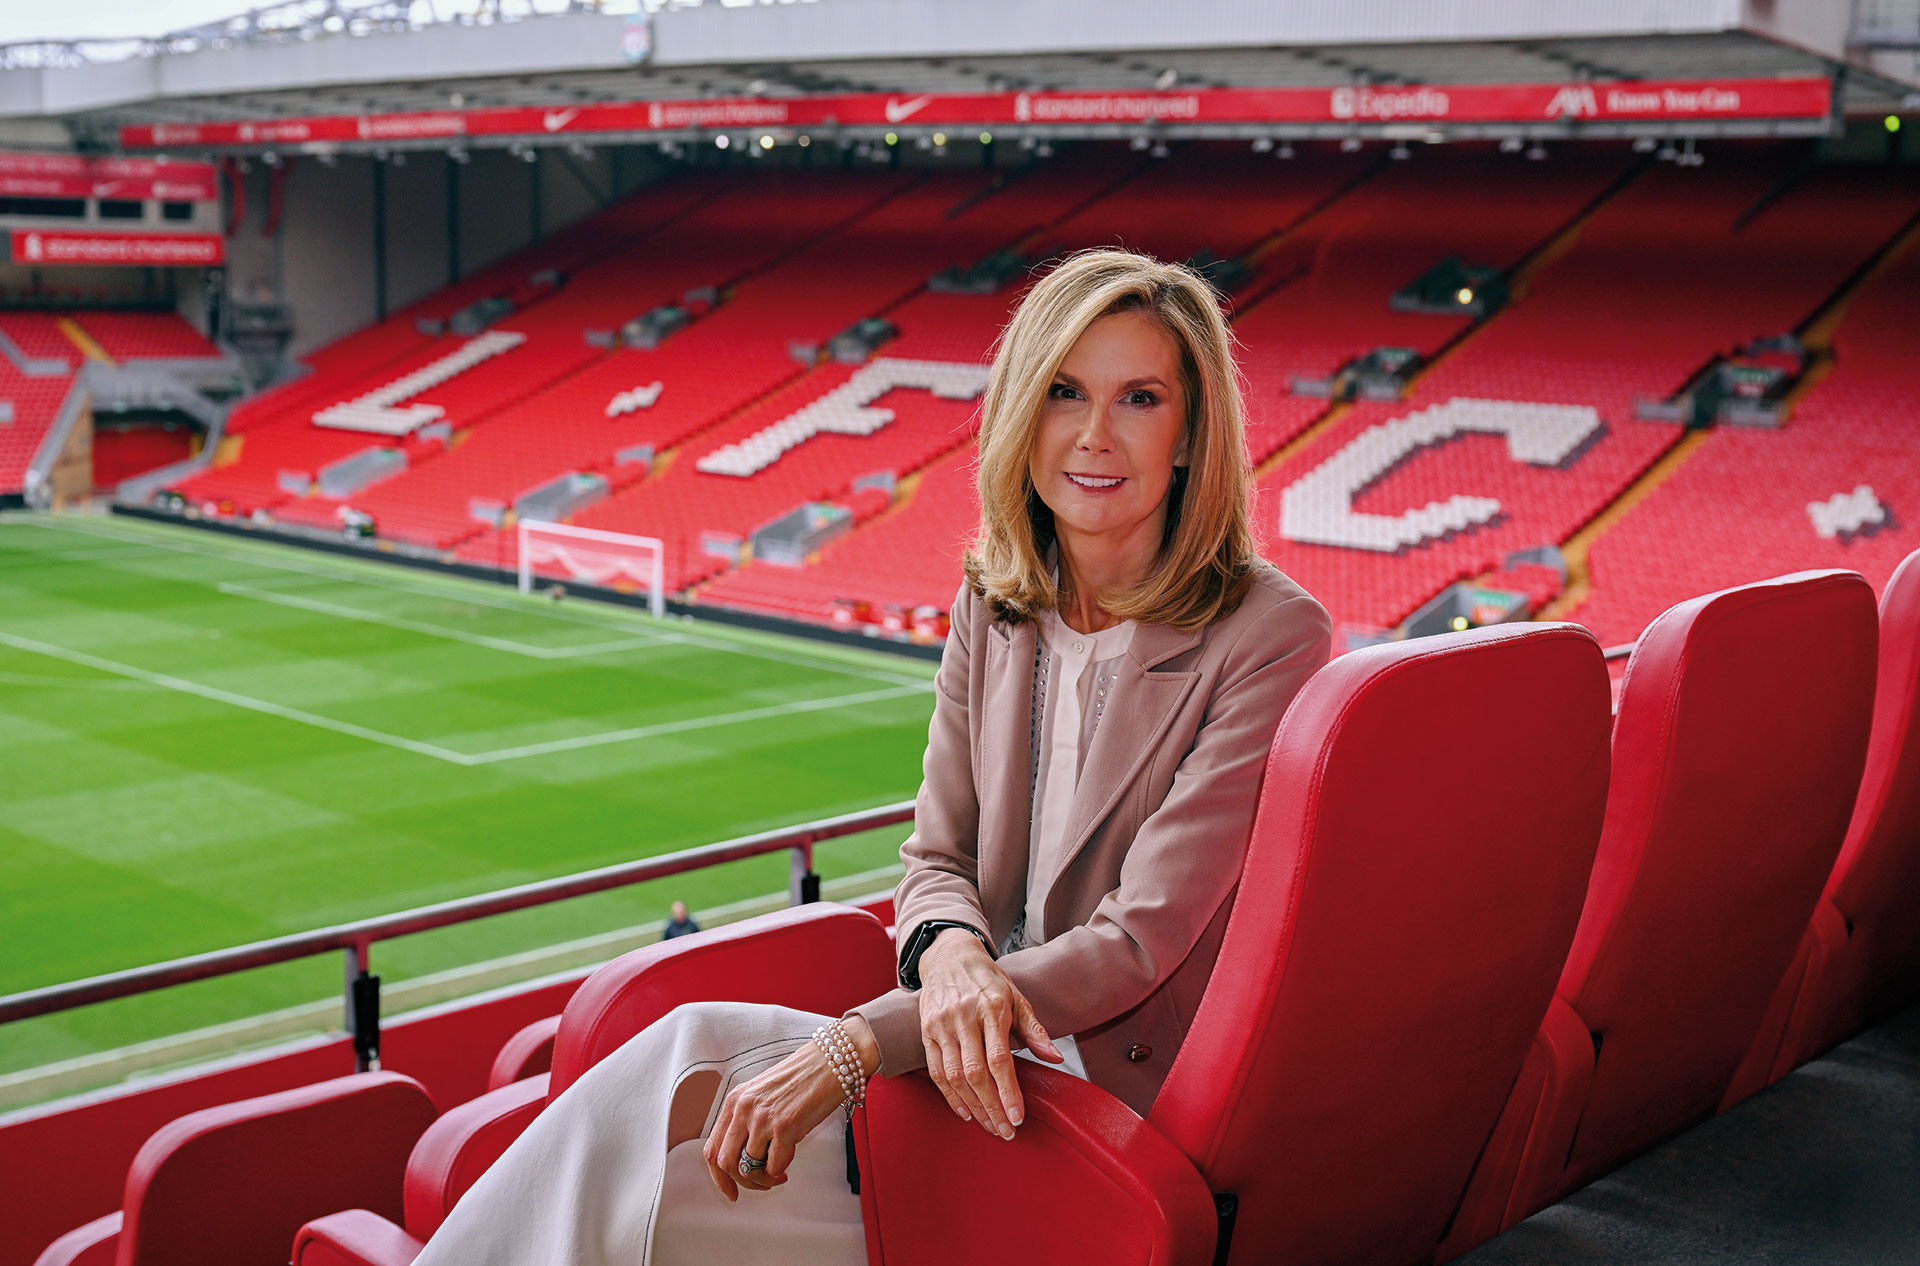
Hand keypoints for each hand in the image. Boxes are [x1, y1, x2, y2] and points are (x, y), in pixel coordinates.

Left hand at [702, 1018, 878, 1201]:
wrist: (831, 1060)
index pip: (712, 1149)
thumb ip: (747, 1120)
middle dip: (743, 1182)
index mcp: (734, 1101)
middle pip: (726, 1163)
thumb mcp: (762, 1094)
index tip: (731, 1190)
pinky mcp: (785, 1126)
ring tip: (778, 1173)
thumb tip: (744, 1157)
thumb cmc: (803, 1077)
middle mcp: (743, 1109)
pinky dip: (780, 1171)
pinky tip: (790, 1160)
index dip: (718, 1177)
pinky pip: (774, 1166)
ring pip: (749, 1169)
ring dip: (764, 1179)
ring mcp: (763, 1118)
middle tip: (760, 1184)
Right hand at [917, 928, 1062, 1138]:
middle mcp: (964, 1016)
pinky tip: (965, 1111)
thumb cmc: (988, 980)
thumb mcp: (1017, 997)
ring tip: (989, 1126)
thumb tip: (1055, 1058)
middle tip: (1006, 1130)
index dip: (1008, 1091)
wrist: (949, 957)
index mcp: (992, 1007)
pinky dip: (949, 1096)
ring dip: (972, 1106)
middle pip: (975, 1072)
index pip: (999, 1058)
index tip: (1017, 1116)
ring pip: (954, 1076)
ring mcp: (941, 1024)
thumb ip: (1035, 1030)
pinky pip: (936, 1070)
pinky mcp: (926, 1031)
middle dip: (992, 1107)